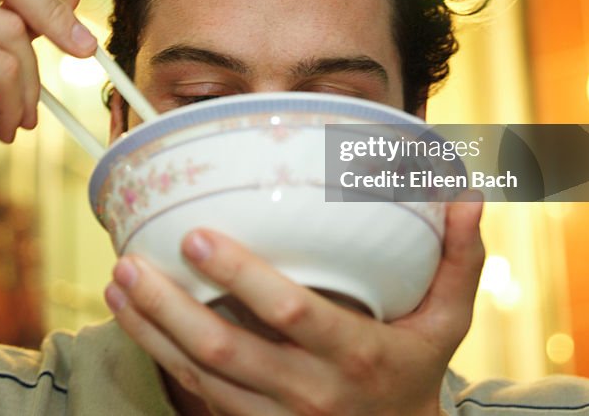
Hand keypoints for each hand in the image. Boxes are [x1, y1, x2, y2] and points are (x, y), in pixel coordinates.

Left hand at [105, 197, 483, 415]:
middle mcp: (309, 390)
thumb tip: (469, 194)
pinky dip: (157, 352)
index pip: (292, 313)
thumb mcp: (446, 322)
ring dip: (151, 328)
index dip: (242, 277)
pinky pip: (192, 393)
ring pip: (198, 375)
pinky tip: (129, 315)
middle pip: (226, 349)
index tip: (198, 236)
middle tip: (134, 259)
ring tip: (119, 280)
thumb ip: (458, 258)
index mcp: (356, 353)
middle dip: (172, 305)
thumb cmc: (413, 369)